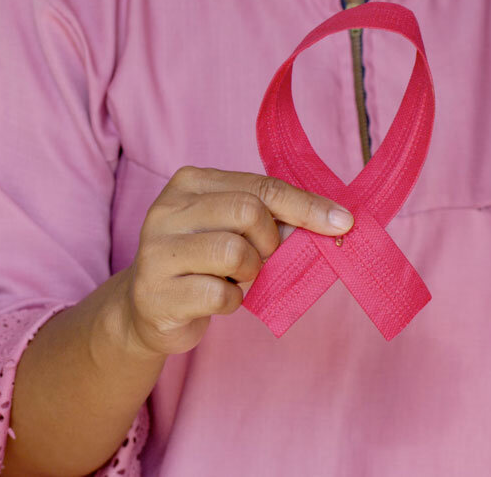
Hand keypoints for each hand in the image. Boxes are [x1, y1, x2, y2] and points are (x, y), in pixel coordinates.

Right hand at [122, 166, 353, 355]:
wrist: (147, 307)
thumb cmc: (200, 263)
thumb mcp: (230, 228)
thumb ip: (269, 219)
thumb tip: (329, 223)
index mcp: (188, 183)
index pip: (260, 186)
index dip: (306, 206)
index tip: (343, 222)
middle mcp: (166, 210)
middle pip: (248, 212)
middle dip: (270, 242)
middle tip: (263, 259)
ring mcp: (157, 251)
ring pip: (234, 252)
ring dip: (250, 272)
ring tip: (235, 278)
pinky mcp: (156, 293)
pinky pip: (220, 295)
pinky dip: (232, 302)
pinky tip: (216, 299)